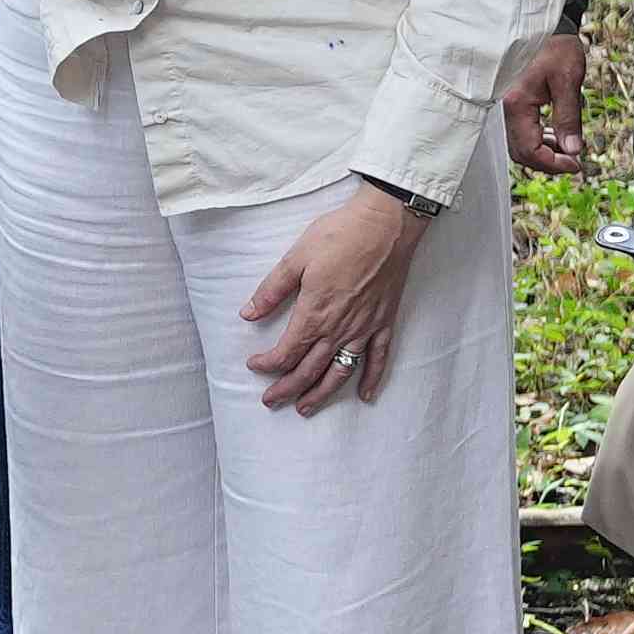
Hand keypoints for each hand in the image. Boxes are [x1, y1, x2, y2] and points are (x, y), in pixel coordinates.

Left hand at [237, 186, 431, 415]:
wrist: (386, 225)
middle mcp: (339, 329)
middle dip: (287, 389)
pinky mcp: (384, 322)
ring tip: (305, 408)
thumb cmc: (340, 236)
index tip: (254, 365)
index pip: (286, 352)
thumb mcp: (296, 258)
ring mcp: (364, 329)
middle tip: (271, 401)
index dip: (267, 364)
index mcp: (314, 314)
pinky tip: (365, 395)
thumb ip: (271, 290)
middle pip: (309, 370)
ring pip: (340, 372)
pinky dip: (371, 379)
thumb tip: (247, 313)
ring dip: (321, 394)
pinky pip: (378, 359)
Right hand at [506, 27, 591, 178]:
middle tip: (573, 161)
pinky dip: (538, 139)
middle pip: (521, 152)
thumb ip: (569, 118)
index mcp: (517, 104)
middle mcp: (506, 108)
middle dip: (548, 162)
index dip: (553, 163)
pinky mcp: (513, 103)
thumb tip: (573, 150)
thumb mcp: (568, 81)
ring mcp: (507, 106)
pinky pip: (521, 132)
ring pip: (520, 145)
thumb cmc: (555, 48)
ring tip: (568, 147)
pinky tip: (555, 135)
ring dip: (543, 152)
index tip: (576, 164)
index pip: (530, 149)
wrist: (544, 26)